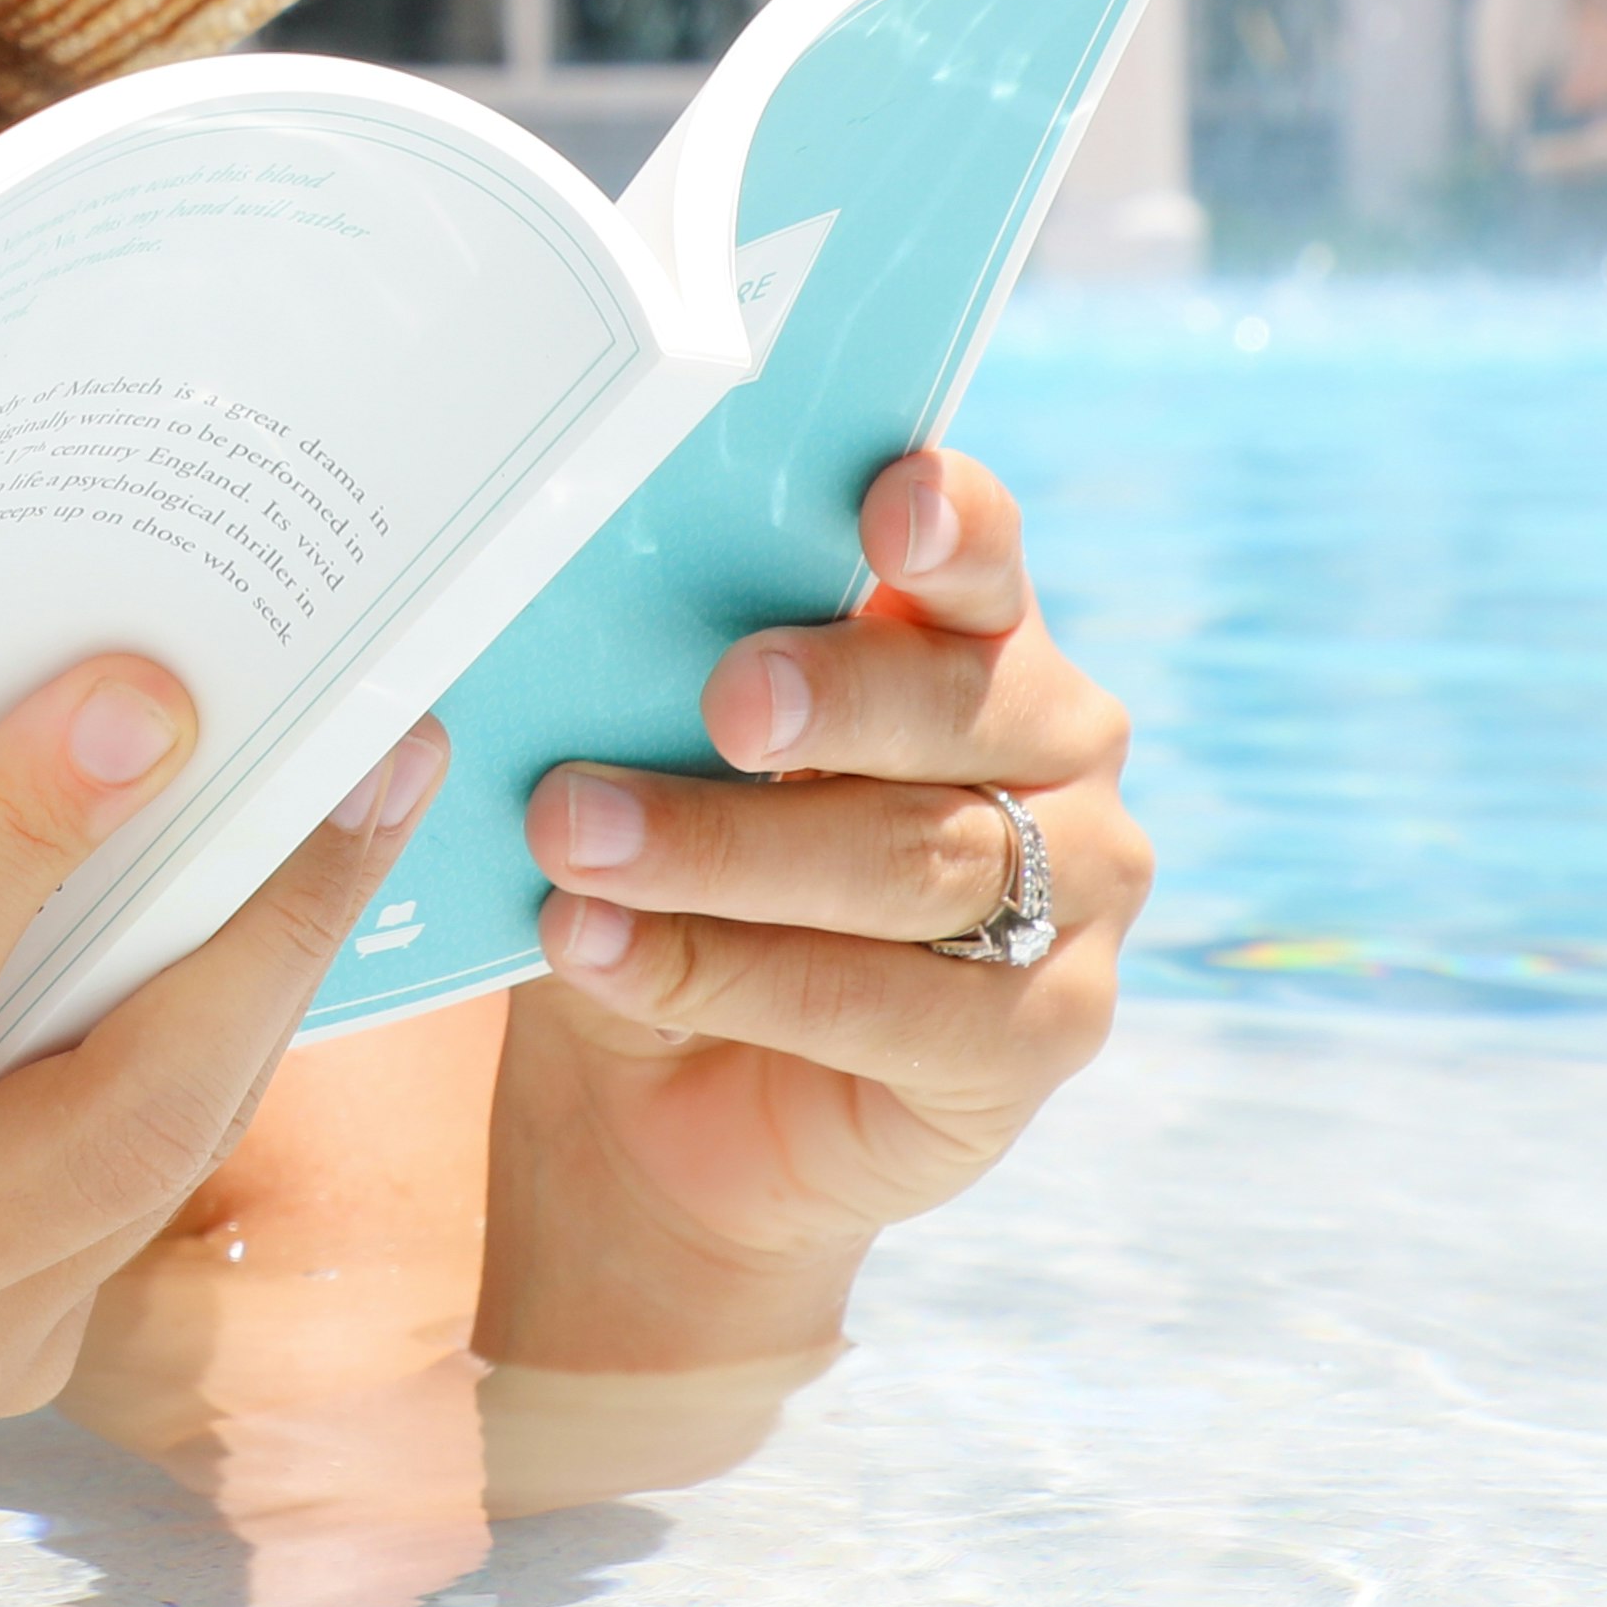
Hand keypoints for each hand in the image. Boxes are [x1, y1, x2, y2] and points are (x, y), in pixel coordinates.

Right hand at [0, 662, 449, 1444]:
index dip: (16, 838)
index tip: (140, 694)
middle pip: (109, 1107)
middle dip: (258, 922)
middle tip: (378, 745)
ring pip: (163, 1155)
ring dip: (277, 969)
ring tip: (372, 792)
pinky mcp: (6, 1368)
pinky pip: (141, 1193)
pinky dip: (208, 1046)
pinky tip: (268, 916)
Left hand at [488, 446, 1141, 1359]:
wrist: (664, 1099)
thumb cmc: (666, 876)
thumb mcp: (643, 764)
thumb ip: (643, 691)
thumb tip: (530, 642)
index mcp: (964, 631)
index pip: (977, 552)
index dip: (949, 521)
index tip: (891, 508)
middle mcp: (1052, 743)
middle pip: (956, 700)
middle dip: (828, 699)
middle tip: (720, 707)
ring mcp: (1075, 890)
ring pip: (914, 859)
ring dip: (728, 852)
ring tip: (576, 843)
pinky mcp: (1042, 1030)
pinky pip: (893, 1003)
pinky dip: (730, 974)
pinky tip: (607, 950)